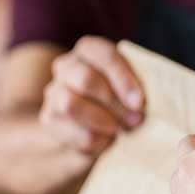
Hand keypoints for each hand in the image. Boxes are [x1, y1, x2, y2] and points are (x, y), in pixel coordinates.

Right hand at [39, 36, 144, 156]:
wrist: (89, 132)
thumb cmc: (122, 104)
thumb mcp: (132, 90)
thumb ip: (137, 87)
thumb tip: (144, 102)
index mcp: (89, 51)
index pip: (102, 54)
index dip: (122, 77)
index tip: (139, 102)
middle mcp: (67, 68)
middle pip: (86, 79)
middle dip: (115, 104)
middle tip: (137, 120)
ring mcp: (53, 94)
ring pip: (70, 104)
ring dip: (102, 120)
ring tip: (120, 130)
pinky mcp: (50, 121)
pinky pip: (71, 131)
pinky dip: (96, 141)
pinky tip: (107, 141)